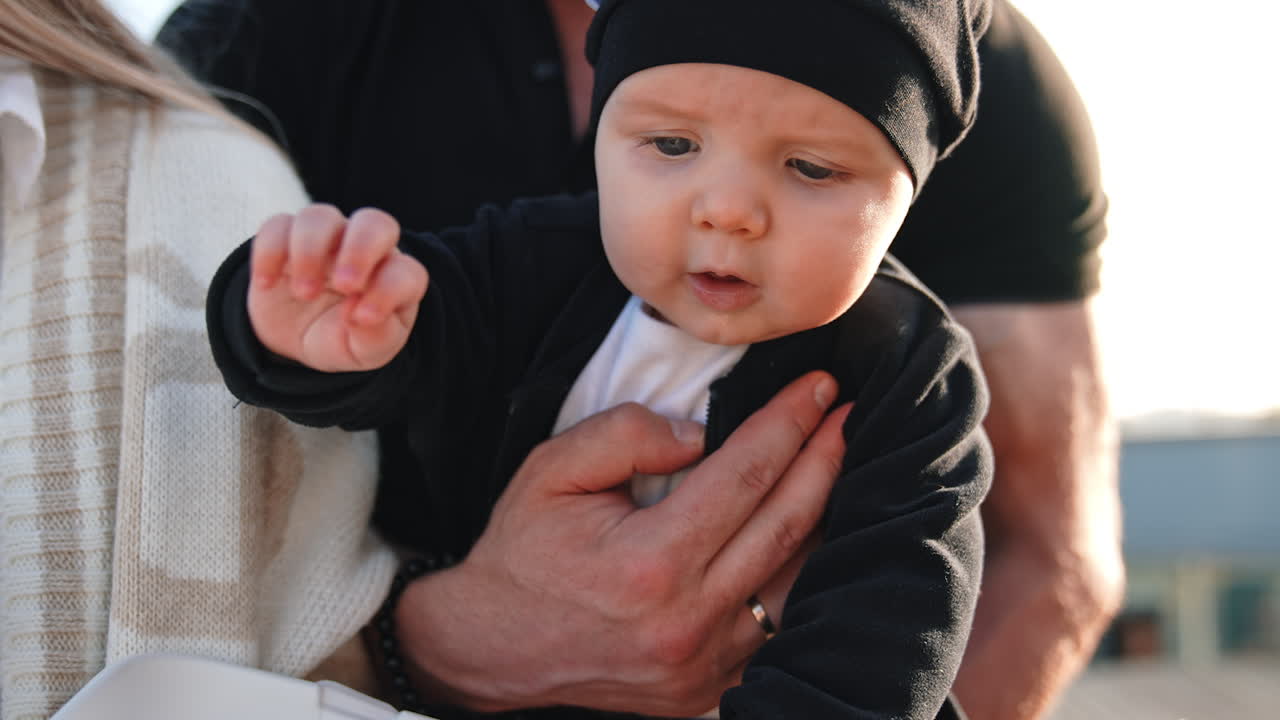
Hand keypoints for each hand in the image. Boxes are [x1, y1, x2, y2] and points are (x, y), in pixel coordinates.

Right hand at [247, 204, 428, 370]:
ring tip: (302, 294)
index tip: (363, 319)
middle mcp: (366, 248)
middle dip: (359, 251)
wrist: (298, 339)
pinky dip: (269, 251)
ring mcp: (325, 238)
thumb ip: (375, 338)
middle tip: (343, 286)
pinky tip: (266, 283)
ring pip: (321, 217)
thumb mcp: (365, 352)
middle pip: (374, 223)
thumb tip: (360, 316)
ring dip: (310, 251)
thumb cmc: (344, 340)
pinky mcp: (285, 237)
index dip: (389, 291)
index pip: (405, 272)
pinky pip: (277, 226)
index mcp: (395, 277)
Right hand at [396, 371, 851, 715]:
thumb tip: (701, 433)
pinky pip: (775, 625)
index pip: (746, 475)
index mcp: (650, 563)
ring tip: (835, 464)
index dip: (789, 424)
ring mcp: (704, 664)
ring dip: (824, 516)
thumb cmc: (522, 553)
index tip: (818, 388)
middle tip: (848, 414)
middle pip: (787, 524)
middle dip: (826, 458)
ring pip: (796, 580)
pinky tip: (804, 533)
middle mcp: (688, 620)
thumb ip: (625, 435)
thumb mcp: (552, 472)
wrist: (492, 646)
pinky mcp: (707, 688)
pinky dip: (798, 574)